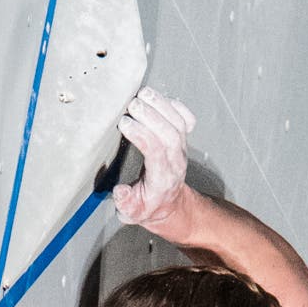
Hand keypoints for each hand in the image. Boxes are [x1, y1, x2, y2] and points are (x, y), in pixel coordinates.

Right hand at [111, 87, 195, 229]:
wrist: (168, 204)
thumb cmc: (148, 206)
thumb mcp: (131, 213)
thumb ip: (125, 204)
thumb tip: (121, 191)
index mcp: (162, 179)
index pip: (156, 151)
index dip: (141, 134)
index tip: (124, 123)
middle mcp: (175, 161)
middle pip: (170, 133)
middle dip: (152, 115)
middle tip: (132, 104)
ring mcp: (181, 149)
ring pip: (178, 122)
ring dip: (162, 104)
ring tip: (143, 93)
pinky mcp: (182, 140)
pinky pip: (186, 119)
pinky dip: (175, 105)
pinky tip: (159, 98)